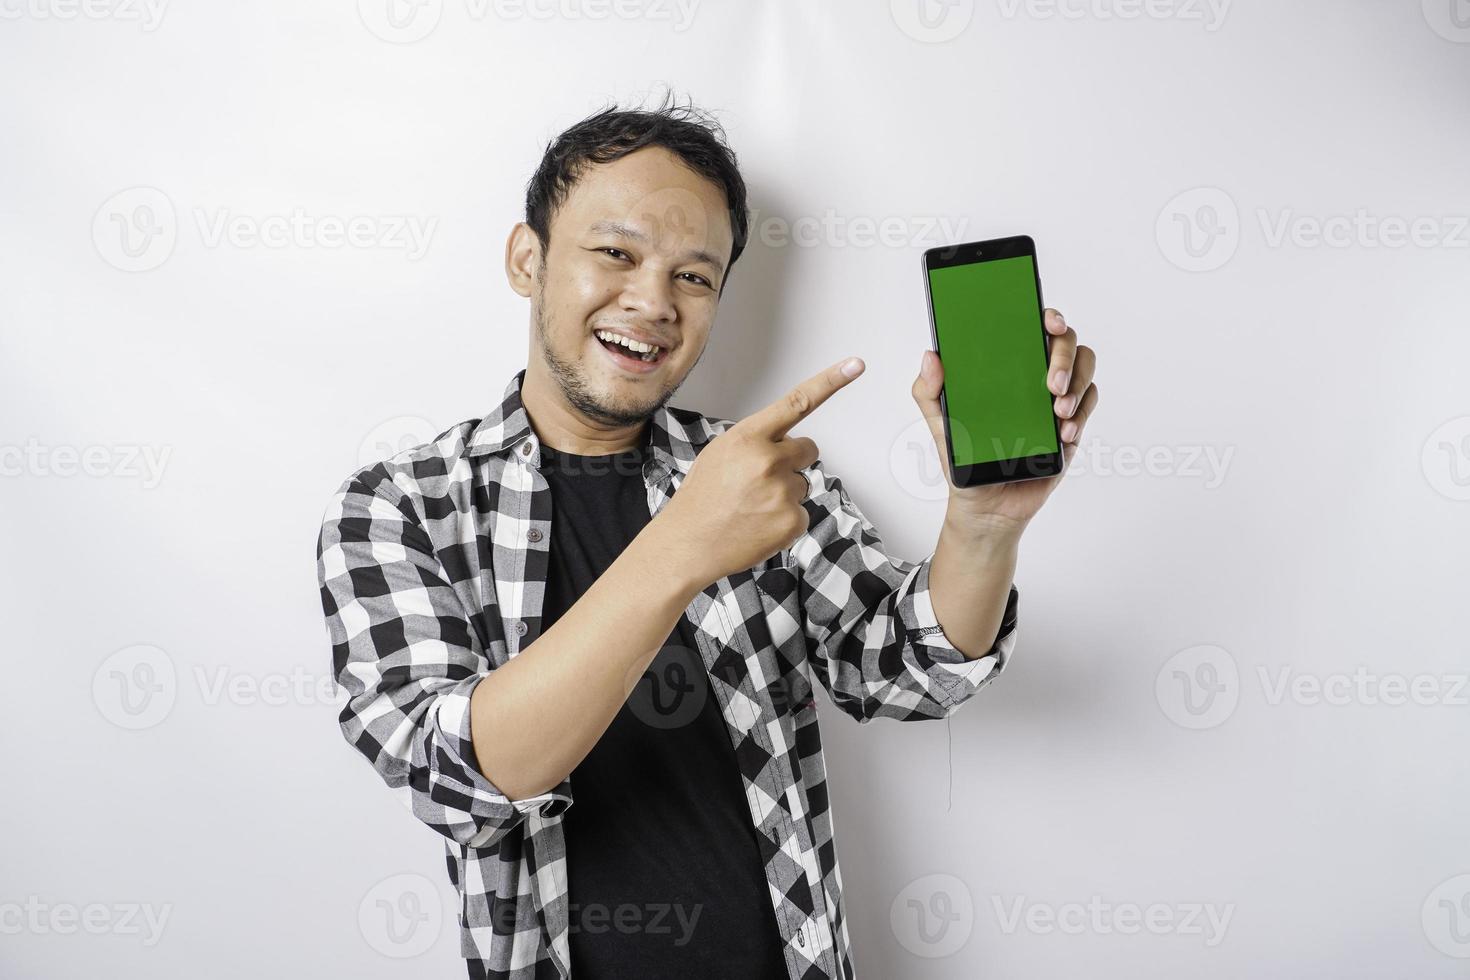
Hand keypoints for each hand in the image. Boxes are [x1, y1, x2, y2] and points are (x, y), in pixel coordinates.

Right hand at [656, 356, 865, 587]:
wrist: (688, 544)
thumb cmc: (702, 498)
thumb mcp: (720, 453)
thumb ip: (755, 440)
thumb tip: (782, 441)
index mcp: (748, 438)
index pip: (797, 403)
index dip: (830, 382)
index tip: (855, 365)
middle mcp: (769, 460)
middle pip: (808, 448)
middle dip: (792, 460)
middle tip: (760, 479)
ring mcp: (783, 492)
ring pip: (802, 484)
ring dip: (784, 493)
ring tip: (751, 506)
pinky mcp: (792, 521)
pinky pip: (801, 513)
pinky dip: (784, 520)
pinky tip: (758, 524)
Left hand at [912, 308, 1097, 534]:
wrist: (984, 506)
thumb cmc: (964, 458)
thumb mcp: (939, 424)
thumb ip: (929, 391)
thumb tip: (931, 356)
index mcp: (1004, 367)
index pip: (1029, 327)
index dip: (1045, 315)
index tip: (1047, 320)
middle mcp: (1032, 376)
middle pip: (1065, 341)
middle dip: (1064, 355)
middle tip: (1051, 383)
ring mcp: (1055, 399)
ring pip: (1085, 368)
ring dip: (1078, 383)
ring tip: (1058, 410)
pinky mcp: (1070, 426)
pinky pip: (1088, 405)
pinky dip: (1082, 413)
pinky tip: (1062, 432)